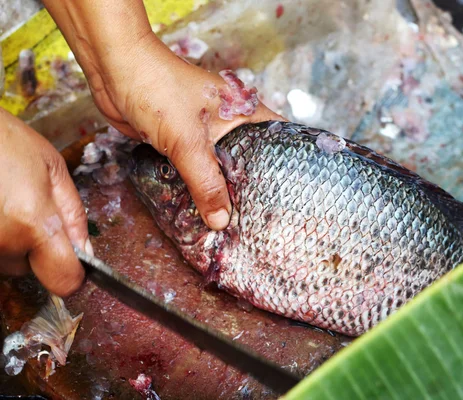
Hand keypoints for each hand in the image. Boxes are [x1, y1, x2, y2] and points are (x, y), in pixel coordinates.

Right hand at [0, 108, 91, 296]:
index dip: (75, 272)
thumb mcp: (53, 170)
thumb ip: (74, 215)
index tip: (77, 260)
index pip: (64, 280)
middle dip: (40, 247)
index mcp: (32, 223)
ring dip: (15, 242)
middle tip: (31, 211)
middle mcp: (2, 243)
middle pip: (35, 269)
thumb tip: (86, 252)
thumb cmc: (4, 142)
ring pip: (10, 261)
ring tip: (9, 205)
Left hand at [42, 0, 284, 229]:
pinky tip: (207, 209)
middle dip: (256, 187)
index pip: (280, 138)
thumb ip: (206, 183)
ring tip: (241, 222)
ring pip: (224, 168)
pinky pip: (199, 171)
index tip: (295, 195)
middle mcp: (231, 123)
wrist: (113, 71)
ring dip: (226, 191)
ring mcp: (207, 134)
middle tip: (268, 220)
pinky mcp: (183, 144)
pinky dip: (203, 187)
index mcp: (244, 111)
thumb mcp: (187, 141)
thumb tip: (221, 222)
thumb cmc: (158, 91)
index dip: (290, 165)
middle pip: (252, 160)